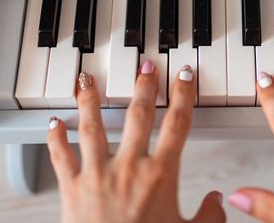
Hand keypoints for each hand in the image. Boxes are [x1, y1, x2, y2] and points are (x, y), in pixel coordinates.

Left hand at [47, 61, 224, 222]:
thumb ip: (209, 216)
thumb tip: (219, 201)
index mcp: (160, 174)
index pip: (177, 123)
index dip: (183, 94)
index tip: (183, 76)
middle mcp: (129, 167)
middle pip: (138, 115)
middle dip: (143, 86)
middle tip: (144, 65)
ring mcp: (97, 174)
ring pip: (93, 127)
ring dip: (91, 100)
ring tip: (90, 79)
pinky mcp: (72, 188)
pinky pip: (60, 156)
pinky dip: (55, 137)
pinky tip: (54, 122)